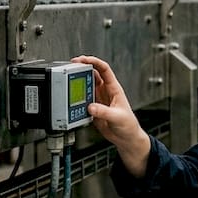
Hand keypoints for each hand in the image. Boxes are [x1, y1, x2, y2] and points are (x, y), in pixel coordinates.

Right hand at [73, 55, 151, 176]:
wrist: (126, 138)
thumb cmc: (128, 125)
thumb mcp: (117, 117)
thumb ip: (104, 112)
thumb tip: (91, 107)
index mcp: (114, 89)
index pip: (104, 69)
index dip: (94, 61)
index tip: (83, 59)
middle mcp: (106, 92)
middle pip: (92, 74)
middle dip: (82, 69)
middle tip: (71, 67)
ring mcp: (99, 99)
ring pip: (86, 86)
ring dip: (78, 83)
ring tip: (69, 82)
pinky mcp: (94, 108)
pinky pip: (83, 99)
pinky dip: (77, 98)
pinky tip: (73, 99)